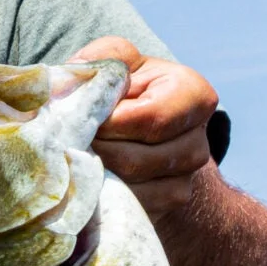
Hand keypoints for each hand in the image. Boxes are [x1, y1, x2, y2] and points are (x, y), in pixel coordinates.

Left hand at [72, 36, 219, 218]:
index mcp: (193, 95)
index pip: (149, 120)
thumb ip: (105, 58)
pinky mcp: (170, 203)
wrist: (136, 132)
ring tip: (75, 156)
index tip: (82, 121)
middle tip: (67, 142)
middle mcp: (198, 141)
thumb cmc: (123, 90)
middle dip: (94, 150)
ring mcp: (187, 177)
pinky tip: (88, 177)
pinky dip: (102, 194)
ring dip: (94, 174)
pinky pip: (129, 207)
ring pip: (129, 187)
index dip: (108, 124)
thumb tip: (81, 77)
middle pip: (135, 159)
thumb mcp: (117, 61)